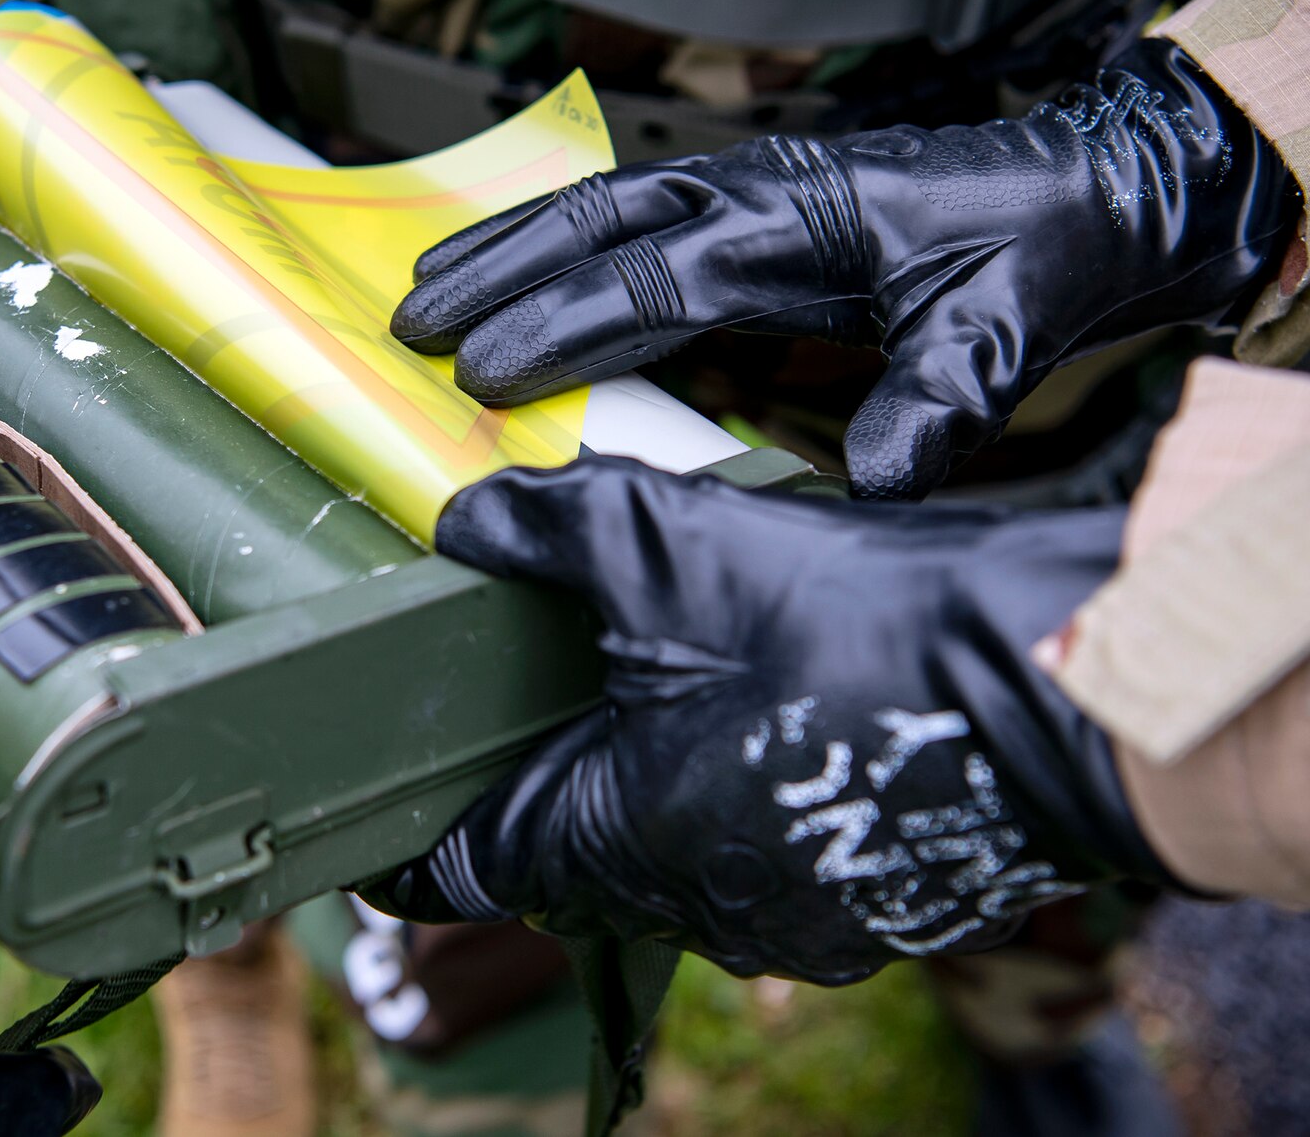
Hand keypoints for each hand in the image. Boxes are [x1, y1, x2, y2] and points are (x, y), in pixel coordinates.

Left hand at [359, 458, 1166, 985]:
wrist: (1057, 687)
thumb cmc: (853, 631)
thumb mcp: (664, 546)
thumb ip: (544, 527)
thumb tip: (463, 515)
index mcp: (616, 842)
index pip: (459, 871)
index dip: (407, 832)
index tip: (378, 793)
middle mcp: (696, 909)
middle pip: (566, 857)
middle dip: (531, 779)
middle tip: (503, 700)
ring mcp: (791, 921)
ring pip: (668, 857)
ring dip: (639, 784)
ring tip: (631, 685)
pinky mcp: (863, 899)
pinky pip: (757, 856)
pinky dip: (727, 793)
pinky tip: (746, 708)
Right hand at [391, 40, 1295, 497]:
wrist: (1079, 189)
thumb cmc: (1032, 256)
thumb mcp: (1000, 332)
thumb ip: (939, 400)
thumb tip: (874, 484)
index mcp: (798, 223)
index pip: (655, 277)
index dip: (566, 326)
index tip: (486, 376)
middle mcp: (751, 191)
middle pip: (595, 223)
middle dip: (496, 272)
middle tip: (407, 324)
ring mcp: (740, 186)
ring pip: (593, 206)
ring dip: (504, 245)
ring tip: (418, 287)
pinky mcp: (740, 200)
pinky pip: (624, 215)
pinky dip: (551, 239)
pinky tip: (507, 270)